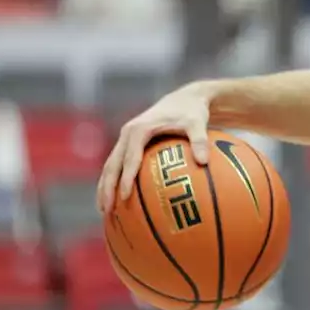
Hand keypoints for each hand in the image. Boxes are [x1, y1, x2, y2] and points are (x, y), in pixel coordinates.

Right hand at [97, 84, 212, 213]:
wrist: (185, 98)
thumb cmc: (192, 112)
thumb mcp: (198, 123)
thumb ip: (200, 140)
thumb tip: (204, 162)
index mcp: (139, 129)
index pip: (129, 158)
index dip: (126, 178)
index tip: (124, 197)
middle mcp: (127, 133)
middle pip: (112, 164)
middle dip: (106, 188)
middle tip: (106, 210)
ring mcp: (126, 139)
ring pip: (110, 166)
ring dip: (104, 187)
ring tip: (104, 211)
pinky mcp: (129, 144)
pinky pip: (118, 165)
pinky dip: (113, 182)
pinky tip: (116, 201)